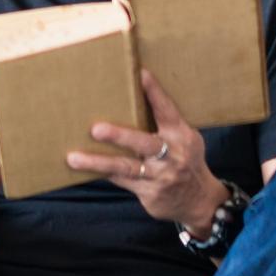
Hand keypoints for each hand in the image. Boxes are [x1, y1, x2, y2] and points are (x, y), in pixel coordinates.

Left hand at [66, 69, 222, 233]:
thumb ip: (162, 124)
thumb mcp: (183, 140)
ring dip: (98, 162)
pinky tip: (83, 168)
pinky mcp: (150, 193)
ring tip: (74, 158)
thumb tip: (128, 100)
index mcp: (182, 135)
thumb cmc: (184, 160)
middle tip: (96, 129)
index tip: (141, 74)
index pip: (167, 111)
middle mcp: (173, 155)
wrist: (200, 201)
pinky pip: (121, 180)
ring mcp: (161, 176)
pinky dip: (102, 172)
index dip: (154, 93)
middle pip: (144, 143)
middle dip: (120, 136)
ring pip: (125, 166)